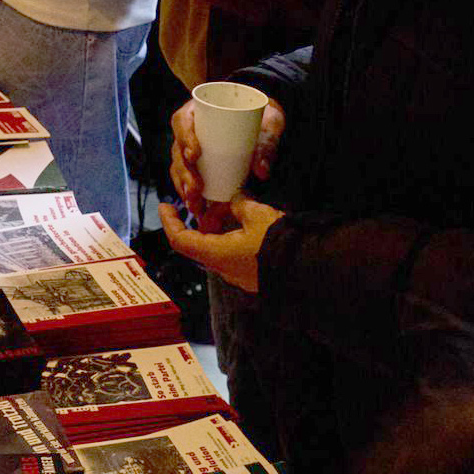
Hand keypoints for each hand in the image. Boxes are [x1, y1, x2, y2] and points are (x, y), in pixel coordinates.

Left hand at [159, 195, 281, 291]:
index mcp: (216, 254)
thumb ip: (240, 204)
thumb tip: (236, 198)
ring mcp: (237, 274)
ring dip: (221, 226)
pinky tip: (248, 222)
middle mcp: (222, 268)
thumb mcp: (256, 214)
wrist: (307, 269)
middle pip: (200, 241)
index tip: (165, 206)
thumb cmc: (278, 243)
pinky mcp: (250, 275)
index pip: (180, 239)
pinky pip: (233, 253)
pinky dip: (233, 236)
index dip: (169, 221)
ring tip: (236, 207)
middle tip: (217, 201)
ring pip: (218, 246)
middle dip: (205, 218)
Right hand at [168, 96, 287, 215]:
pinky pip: (185, 176)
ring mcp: (191, 146)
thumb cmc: (264, 118)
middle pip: (178, 149)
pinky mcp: (197, 163)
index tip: (195, 154)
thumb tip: (261, 172)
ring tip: (194, 204)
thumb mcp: (268, 125)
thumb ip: (267, 145)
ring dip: (183, 186)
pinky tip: (193, 206)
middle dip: (184, 172)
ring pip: (179, 166)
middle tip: (196, 188)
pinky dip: (187, 192)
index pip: (183, 121)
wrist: (265, 124)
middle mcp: (191, 128)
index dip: (185, 137)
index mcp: (200, 110)